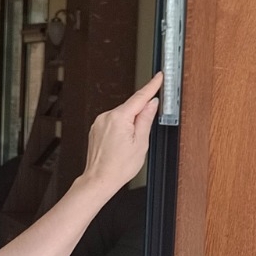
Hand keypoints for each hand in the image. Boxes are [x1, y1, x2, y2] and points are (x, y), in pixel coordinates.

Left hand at [78, 73, 161, 194]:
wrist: (99, 179)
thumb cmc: (118, 167)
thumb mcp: (141, 143)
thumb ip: (146, 119)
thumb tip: (152, 104)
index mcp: (119, 118)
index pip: (140, 97)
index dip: (152, 86)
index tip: (159, 76)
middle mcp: (106, 116)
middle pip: (130, 108)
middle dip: (140, 116)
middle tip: (141, 137)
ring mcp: (99, 122)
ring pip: (122, 116)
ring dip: (129, 125)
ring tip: (128, 146)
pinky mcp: (96, 128)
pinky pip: (113, 122)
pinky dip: (121, 129)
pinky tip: (120, 144)